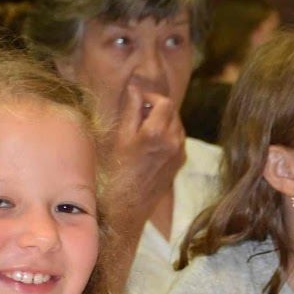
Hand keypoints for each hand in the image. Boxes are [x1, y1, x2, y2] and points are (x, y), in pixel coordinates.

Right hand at [111, 76, 185, 214]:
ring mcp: (179, 154)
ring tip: (142, 128)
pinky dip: (167, 134)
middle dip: (157, 107)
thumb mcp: (118, 137)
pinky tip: (149, 143)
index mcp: (156, 134)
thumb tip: (135, 87)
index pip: (164, 102)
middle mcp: (173, 143)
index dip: (150, 97)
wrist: (125, 207)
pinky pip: (178, 139)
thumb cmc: (114, 172)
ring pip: (177, 124)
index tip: (137, 101)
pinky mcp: (180, 163)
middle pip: (173, 112)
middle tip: (137, 113)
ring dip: (162, 120)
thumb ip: (130, 109)